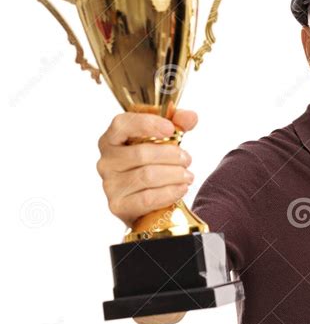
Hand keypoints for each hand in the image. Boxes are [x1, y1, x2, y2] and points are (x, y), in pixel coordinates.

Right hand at [96, 109, 197, 227]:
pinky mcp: (118, 206)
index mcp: (111, 140)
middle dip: (171, 155)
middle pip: (141, 154)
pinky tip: (181, 189)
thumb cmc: (151, 167)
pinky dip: (169, 192)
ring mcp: (110, 185)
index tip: (171, 129)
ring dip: (174, 175)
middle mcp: (106, 161)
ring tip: (187, 176)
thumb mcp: (163, 142)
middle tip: (187, 159)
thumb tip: (191, 117)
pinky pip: (148, 198)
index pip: (123, 124)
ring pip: (148, 176)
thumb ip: (177, 125)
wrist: (146, 207)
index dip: (147, 123)